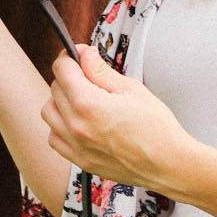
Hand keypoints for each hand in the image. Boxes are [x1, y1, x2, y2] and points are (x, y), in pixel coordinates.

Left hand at [43, 43, 196, 191]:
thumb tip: (85, 54)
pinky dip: (60, 125)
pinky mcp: (80, 160)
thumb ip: (101, 70)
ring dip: (60, 100)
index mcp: (88, 104)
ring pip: (49, 112)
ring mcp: (76, 146)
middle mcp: (76, 126)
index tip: (78, 54)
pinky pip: (54, 138)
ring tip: (81, 98)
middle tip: (88, 74)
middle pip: (54, 88)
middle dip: (68, 76)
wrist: (168, 163)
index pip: (62, 70)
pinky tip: (77, 121)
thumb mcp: (131, 88)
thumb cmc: (156, 128)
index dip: (70, 56)